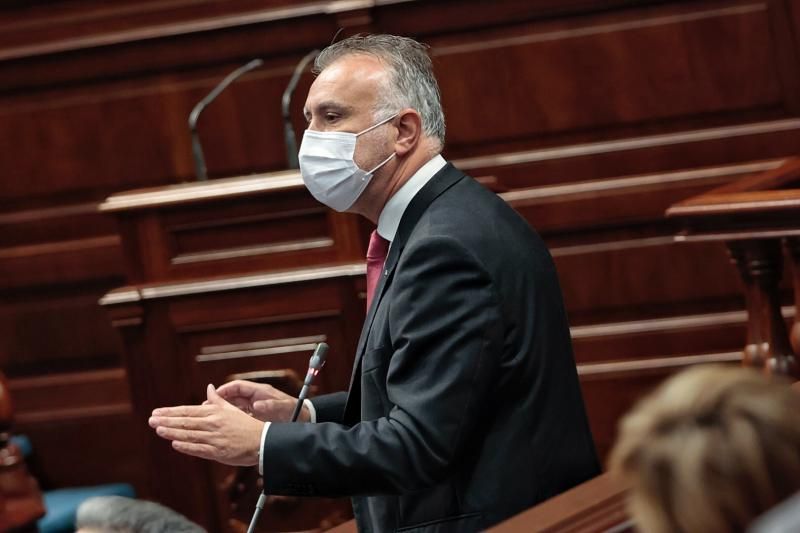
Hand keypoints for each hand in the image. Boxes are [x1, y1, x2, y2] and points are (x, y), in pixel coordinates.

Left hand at [148, 384, 263, 465]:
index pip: (188, 411)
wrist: (262, 441)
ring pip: (189, 434)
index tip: (157, 412)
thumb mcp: (231, 408)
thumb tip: (209, 387)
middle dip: (167, 421)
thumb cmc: (246, 425)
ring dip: (172, 432)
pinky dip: (186, 446)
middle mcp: (213, 424)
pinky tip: (175, 445)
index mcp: (215, 413)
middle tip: (151, 420)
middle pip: (185, 422)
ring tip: (158, 430)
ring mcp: (215, 438)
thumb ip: (217, 399)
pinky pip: (199, 449)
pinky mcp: (218, 452)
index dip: (171, 412)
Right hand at [214, 380, 309, 421]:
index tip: (213, 395)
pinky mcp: (255, 416)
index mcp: (260, 392)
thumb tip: (257, 406)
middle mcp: (255, 397)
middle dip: (219, 400)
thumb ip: (271, 406)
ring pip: (234, 407)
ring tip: (209, 417)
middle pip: (232, 396)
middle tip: (205, 407)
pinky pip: (239, 416)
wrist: (302, 418)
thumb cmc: (293, 411)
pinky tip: (222, 426)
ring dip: (222, 410)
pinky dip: (230, 419)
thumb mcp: (283, 409)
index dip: (225, 389)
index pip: (238, 386)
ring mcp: (254, 407)